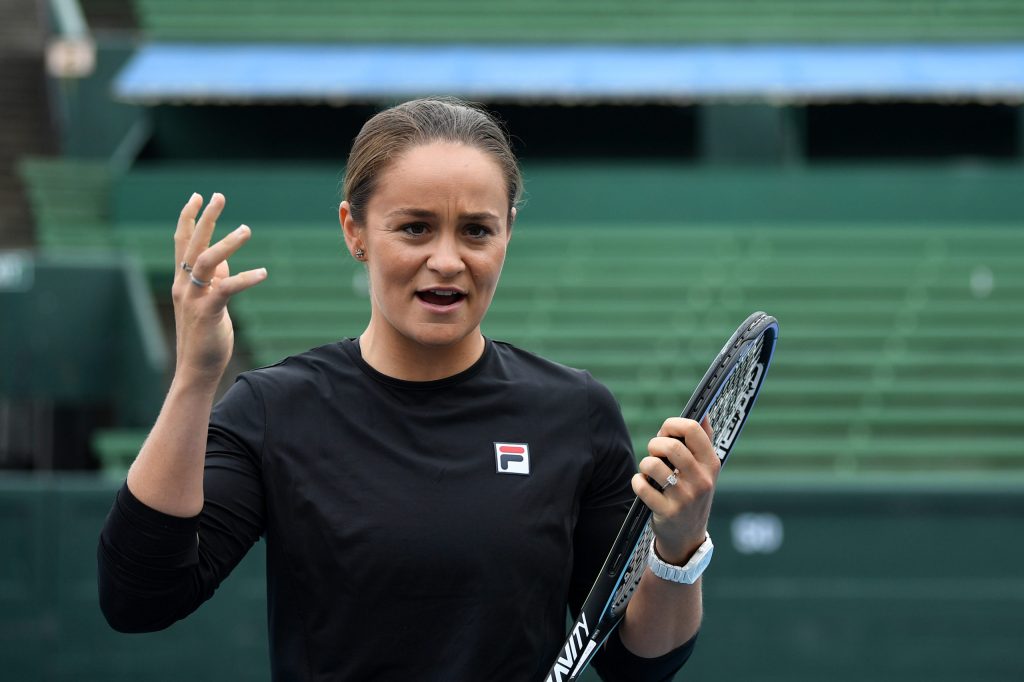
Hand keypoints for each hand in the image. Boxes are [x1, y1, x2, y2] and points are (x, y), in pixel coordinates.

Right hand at [172, 193, 266, 384]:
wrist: (197, 368)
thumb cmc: (205, 334)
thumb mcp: (208, 301)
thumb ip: (213, 279)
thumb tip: (225, 259)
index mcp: (182, 281)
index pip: (182, 242)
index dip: (188, 218)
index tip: (197, 197)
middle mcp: (184, 285)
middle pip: (192, 243)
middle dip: (205, 218)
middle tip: (218, 196)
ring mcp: (194, 298)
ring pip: (207, 261)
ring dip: (227, 243)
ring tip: (246, 229)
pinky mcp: (208, 312)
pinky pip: (227, 289)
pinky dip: (245, 278)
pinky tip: (263, 273)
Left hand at [631, 416, 718, 564]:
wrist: (687, 537)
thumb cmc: (692, 493)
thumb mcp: (705, 470)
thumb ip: (704, 441)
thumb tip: (703, 413)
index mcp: (712, 464)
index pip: (693, 429)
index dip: (672, 425)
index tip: (666, 432)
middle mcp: (702, 480)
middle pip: (670, 445)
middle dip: (655, 444)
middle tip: (655, 453)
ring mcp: (685, 498)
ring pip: (652, 464)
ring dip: (645, 464)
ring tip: (649, 471)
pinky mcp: (667, 512)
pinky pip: (642, 486)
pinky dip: (637, 482)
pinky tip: (644, 486)